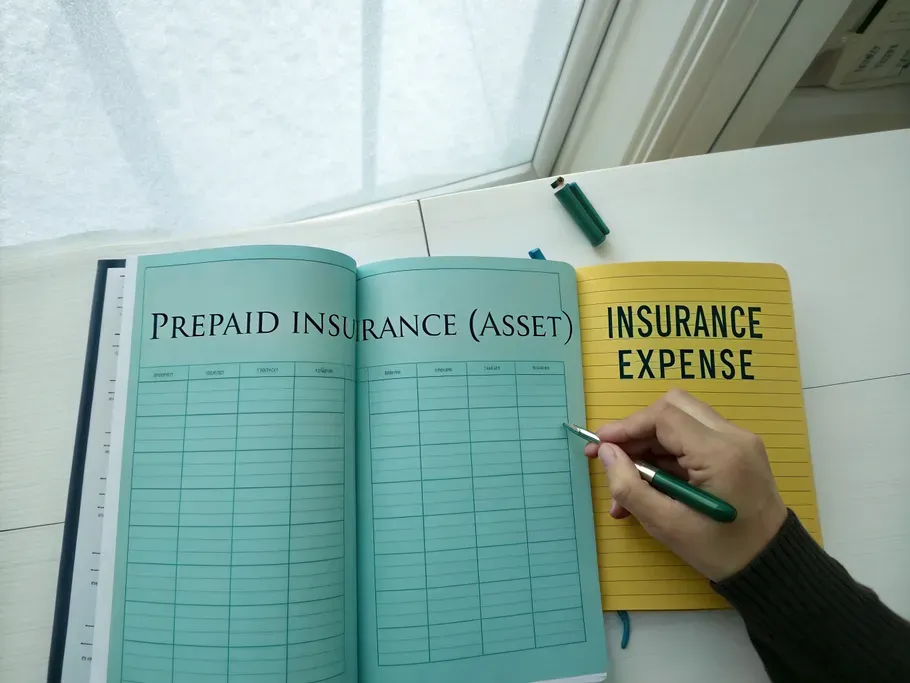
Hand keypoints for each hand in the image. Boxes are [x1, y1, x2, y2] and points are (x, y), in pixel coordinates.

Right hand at [584, 389, 786, 580]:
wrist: (772, 566)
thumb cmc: (721, 551)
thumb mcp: (667, 525)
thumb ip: (631, 487)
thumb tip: (606, 453)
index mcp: (719, 453)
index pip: (663, 417)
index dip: (625, 427)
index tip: (599, 445)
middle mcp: (733, 436)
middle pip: (673, 407)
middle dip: (637, 430)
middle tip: (613, 458)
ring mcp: (739, 440)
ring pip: (682, 420)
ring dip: (650, 444)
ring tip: (628, 482)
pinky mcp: (737, 450)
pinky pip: (694, 438)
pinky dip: (667, 454)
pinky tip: (650, 484)